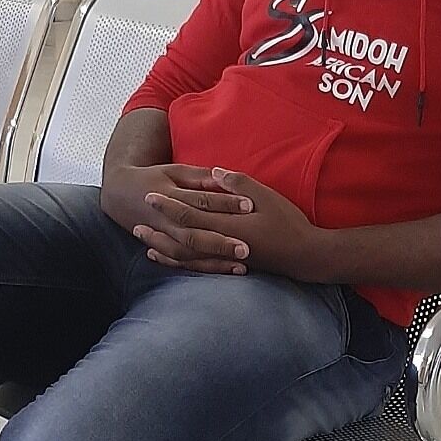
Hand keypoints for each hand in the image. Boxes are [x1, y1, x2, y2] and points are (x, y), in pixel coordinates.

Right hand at [100, 164, 254, 274]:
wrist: (120, 194)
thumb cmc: (153, 178)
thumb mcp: (174, 171)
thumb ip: (199, 177)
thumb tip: (224, 177)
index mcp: (169, 195)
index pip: (201, 201)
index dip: (225, 203)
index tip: (250, 205)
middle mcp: (164, 220)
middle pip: (194, 234)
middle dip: (220, 243)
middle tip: (246, 248)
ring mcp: (163, 237)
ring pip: (189, 253)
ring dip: (214, 261)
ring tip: (241, 266)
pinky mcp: (164, 248)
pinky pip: (183, 262)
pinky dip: (203, 268)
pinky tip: (226, 270)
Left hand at [141, 167, 322, 280]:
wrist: (305, 255)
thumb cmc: (288, 222)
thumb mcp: (266, 196)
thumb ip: (239, 185)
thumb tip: (215, 173)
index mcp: (228, 225)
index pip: (190, 214)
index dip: (168, 204)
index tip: (149, 194)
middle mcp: (221, 244)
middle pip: (179, 236)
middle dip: (157, 226)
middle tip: (135, 217)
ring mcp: (223, 258)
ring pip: (183, 255)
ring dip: (160, 245)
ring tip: (141, 237)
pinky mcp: (226, 265)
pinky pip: (193, 267)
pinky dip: (175, 262)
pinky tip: (162, 257)